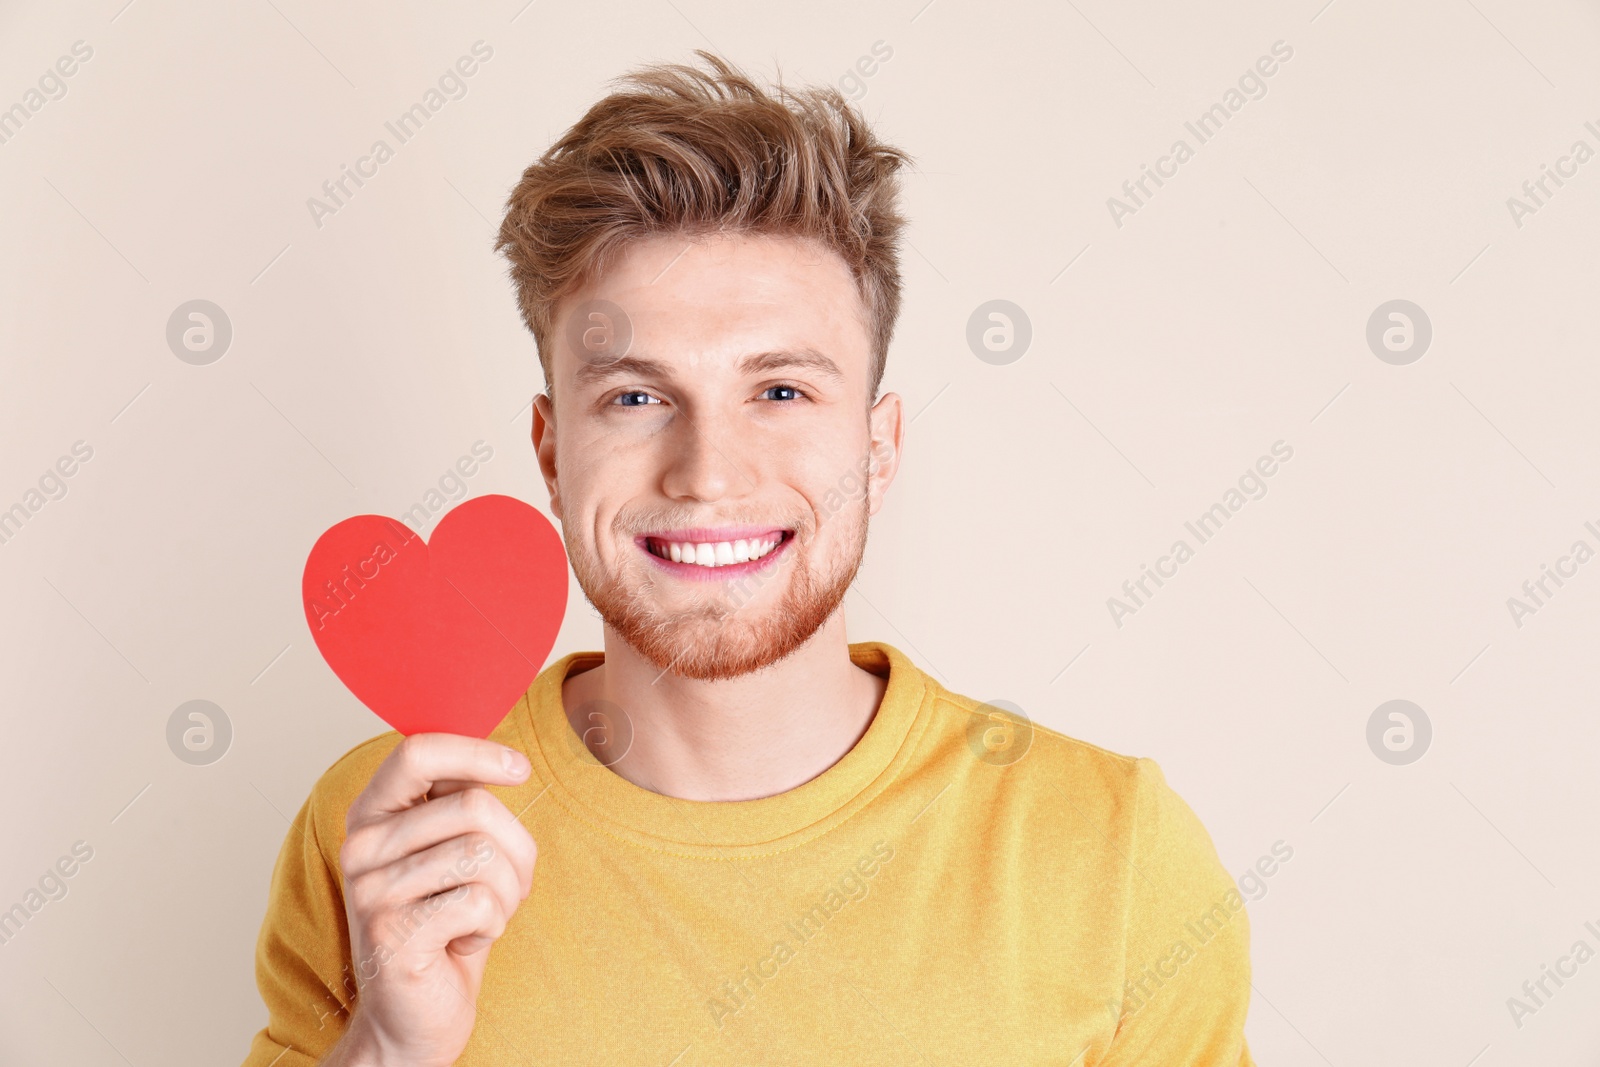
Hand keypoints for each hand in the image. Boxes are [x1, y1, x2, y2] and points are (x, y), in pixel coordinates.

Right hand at [320, 733, 537, 1066]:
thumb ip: (460, 802)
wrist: (414, 1016)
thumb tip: (501, 757)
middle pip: (473, 807)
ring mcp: (370, 892)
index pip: (417, 752)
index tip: (519, 769)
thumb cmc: (446, 923)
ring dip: (507, 893)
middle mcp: (360, 846)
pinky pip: (480, 903)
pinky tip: (463, 942)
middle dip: (516, 848)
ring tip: (480, 917)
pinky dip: (492, 926)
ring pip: (483, 855)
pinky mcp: (392, 935)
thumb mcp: (451, 850)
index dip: (476, 752)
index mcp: (372, 814)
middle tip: (505, 886)